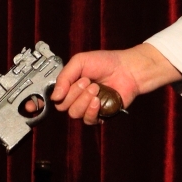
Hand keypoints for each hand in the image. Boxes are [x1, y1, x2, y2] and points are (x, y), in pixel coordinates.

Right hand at [51, 40, 177, 122]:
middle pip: (63, 106)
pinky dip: (91, 110)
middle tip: (87, 81)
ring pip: (74, 113)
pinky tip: (97, 100)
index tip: (60, 87)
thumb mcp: (80, 61)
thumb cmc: (105, 63)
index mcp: (70, 85)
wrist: (126, 70)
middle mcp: (76, 98)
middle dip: (74, 93)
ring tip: (95, 87)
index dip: (54, 95)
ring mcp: (87, 108)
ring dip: (83, 100)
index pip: (55, 97)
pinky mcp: (98, 116)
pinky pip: (88, 120)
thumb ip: (64, 76)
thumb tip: (55, 96)